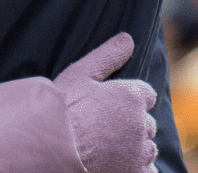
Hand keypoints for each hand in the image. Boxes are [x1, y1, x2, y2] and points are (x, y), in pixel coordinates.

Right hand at [52, 33, 158, 172]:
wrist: (49, 150)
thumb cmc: (60, 112)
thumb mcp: (79, 76)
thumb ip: (107, 57)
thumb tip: (127, 39)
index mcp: (132, 96)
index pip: (146, 95)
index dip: (130, 100)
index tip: (114, 107)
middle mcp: (142, 123)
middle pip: (147, 123)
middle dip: (132, 126)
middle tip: (105, 131)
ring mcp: (140, 153)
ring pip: (147, 149)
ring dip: (136, 149)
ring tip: (109, 150)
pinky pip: (148, 171)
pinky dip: (137, 169)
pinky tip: (117, 166)